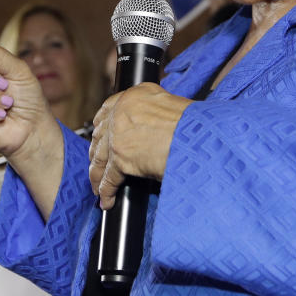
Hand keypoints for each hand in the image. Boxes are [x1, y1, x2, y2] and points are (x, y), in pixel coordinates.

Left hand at [88, 83, 191, 208]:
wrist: (197, 137)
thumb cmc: (193, 124)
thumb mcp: (170, 106)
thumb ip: (152, 113)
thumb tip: (148, 130)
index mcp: (135, 95)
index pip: (108, 109)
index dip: (103, 125)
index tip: (101, 136)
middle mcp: (122, 111)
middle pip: (100, 134)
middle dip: (98, 152)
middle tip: (98, 164)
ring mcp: (118, 135)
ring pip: (100, 157)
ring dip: (98, 174)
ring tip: (98, 187)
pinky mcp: (120, 158)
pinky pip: (109, 178)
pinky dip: (107, 191)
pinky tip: (107, 200)